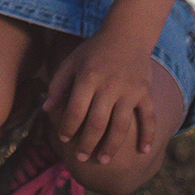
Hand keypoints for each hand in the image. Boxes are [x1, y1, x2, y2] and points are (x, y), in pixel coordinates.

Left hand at [44, 28, 158, 164]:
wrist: (127, 34)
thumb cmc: (94, 51)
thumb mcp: (72, 62)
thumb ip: (58, 84)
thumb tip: (45, 109)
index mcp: (88, 77)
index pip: (76, 109)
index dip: (68, 127)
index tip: (63, 139)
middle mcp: (109, 85)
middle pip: (97, 122)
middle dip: (87, 144)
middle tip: (80, 158)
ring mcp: (130, 90)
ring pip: (121, 126)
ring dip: (112, 146)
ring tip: (103, 160)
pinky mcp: (145, 92)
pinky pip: (149, 118)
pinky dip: (148, 135)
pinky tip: (143, 151)